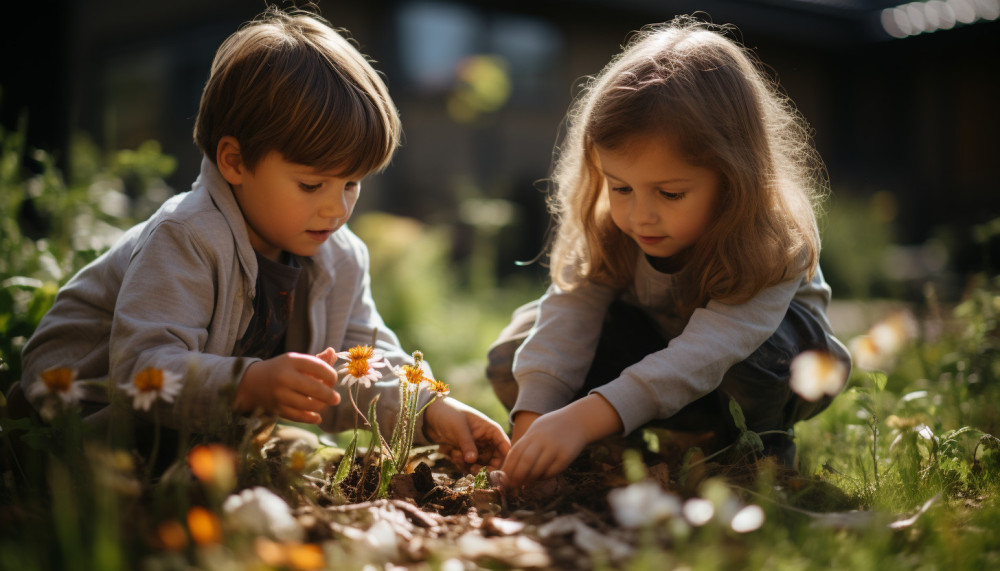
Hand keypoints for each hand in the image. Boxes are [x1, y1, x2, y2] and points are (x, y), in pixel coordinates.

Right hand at [234, 352, 340, 423]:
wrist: (253, 382)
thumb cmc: (282, 370)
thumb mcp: (297, 361)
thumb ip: (317, 359)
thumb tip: (332, 352)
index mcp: (291, 361)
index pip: (319, 368)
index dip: (332, 376)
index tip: (333, 380)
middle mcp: (285, 377)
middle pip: (315, 388)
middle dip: (330, 395)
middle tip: (336, 398)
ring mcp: (280, 394)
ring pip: (309, 405)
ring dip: (321, 406)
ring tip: (324, 404)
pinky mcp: (277, 409)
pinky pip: (299, 416)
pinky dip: (311, 418)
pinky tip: (317, 416)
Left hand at [423, 397, 510, 471]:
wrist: (431, 416)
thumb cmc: (448, 414)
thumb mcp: (459, 428)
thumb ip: (467, 444)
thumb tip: (472, 461)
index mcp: (491, 430)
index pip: (505, 448)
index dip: (503, 461)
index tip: (492, 471)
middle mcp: (487, 441)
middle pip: (495, 462)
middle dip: (484, 468)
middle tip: (472, 469)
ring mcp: (477, 449)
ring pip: (481, 466)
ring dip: (468, 465)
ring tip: (455, 454)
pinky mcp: (467, 455)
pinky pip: (469, 466)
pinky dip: (461, 465)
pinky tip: (451, 454)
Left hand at [500, 394, 622, 488]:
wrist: (579, 420)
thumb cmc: (554, 426)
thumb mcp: (537, 428)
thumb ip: (525, 443)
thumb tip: (511, 464)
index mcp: (533, 433)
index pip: (515, 452)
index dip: (508, 467)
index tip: (504, 478)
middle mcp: (543, 440)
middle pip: (525, 462)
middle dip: (517, 476)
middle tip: (512, 486)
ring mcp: (555, 448)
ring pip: (538, 469)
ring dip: (530, 479)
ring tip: (525, 484)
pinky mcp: (566, 456)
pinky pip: (552, 472)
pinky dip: (543, 477)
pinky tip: (540, 478)